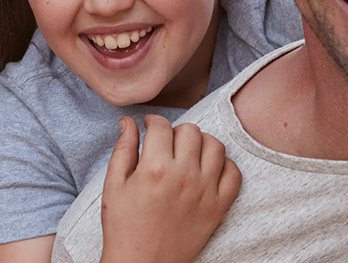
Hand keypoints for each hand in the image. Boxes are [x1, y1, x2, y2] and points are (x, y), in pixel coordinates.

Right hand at [98, 115, 240, 262]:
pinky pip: (234, 173)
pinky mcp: (219, 207)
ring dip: (201, 144)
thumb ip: (123, 149)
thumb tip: (128, 122)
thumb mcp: (113, 185)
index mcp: (154, 169)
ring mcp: (205, 192)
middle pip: (191, 131)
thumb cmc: (124, 227)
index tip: (150, 127)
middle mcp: (184, 176)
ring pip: (215, 146)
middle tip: (167, 143)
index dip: (153, 122)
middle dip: (176, 131)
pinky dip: (224, 165)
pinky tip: (207, 170)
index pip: (162, 126)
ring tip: (188, 153)